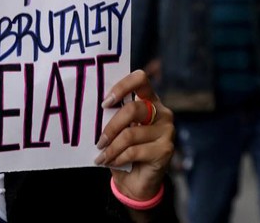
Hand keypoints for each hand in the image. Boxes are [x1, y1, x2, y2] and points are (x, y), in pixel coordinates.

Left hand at [95, 70, 173, 203]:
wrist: (137, 180)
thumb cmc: (123, 149)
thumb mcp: (117, 129)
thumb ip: (112, 116)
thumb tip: (92, 109)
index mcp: (150, 100)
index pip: (140, 79)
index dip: (122, 87)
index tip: (104, 102)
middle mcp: (162, 112)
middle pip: (133, 109)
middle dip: (111, 126)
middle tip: (99, 140)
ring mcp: (167, 131)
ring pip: (131, 134)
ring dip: (111, 147)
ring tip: (101, 155)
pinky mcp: (166, 149)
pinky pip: (134, 151)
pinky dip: (118, 157)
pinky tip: (111, 161)